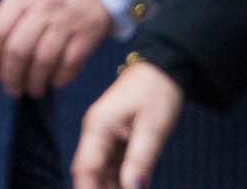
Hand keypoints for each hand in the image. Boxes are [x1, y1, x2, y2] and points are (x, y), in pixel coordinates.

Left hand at [0, 0, 112, 99]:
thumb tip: (4, 39)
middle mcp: (42, 9)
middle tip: (11, 89)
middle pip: (18, 51)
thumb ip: (18, 4)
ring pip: (43, 61)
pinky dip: (60, 78)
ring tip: (32, 90)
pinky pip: (71, 62)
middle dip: (11, 76)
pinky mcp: (89, 32)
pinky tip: (55, 82)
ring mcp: (66, 21)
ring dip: (34, 82)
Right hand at [72, 59, 184, 188]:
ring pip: (101, 174)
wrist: (162, 69)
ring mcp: (104, 138)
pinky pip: (113, 168)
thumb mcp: (153, 127)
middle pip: (89, 174)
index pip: (84, 168)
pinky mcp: (115, 140)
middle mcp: (95, 134)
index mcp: (98, 127)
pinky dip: (120, 183)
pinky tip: (132, 188)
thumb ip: (140, 160)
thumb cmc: (157, 92)